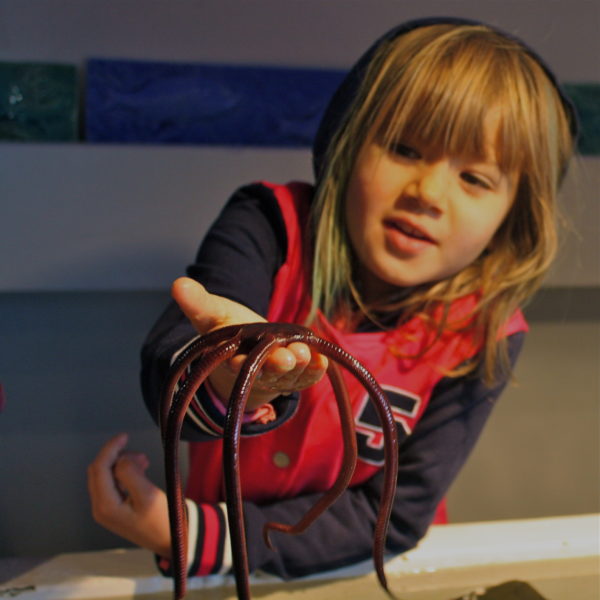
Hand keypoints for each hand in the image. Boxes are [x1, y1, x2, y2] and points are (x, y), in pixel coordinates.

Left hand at [87, 433, 170, 557]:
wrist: (169, 540)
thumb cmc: (161, 519)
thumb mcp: (147, 495)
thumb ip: (130, 474)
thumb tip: (121, 459)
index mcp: (105, 505)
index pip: (99, 468)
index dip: (110, 448)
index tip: (125, 435)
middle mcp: (100, 507)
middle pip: (98, 470)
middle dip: (117, 456)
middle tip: (142, 457)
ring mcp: (105, 509)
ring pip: (105, 475)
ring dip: (123, 463)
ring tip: (145, 463)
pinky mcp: (113, 508)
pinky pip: (112, 482)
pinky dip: (124, 472)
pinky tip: (141, 471)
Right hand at [171, 277, 327, 409]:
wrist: (252, 352)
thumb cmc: (232, 332)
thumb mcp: (213, 315)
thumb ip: (198, 303)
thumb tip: (178, 284)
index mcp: (232, 360)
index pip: (235, 365)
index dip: (239, 364)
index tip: (240, 362)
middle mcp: (257, 372)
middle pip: (267, 372)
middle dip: (277, 366)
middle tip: (286, 358)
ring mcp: (279, 376)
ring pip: (290, 375)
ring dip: (300, 367)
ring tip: (305, 353)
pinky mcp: (298, 376)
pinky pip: (308, 376)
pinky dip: (316, 370)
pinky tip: (323, 360)